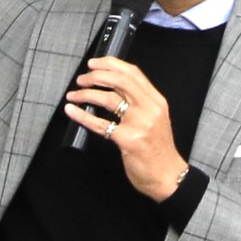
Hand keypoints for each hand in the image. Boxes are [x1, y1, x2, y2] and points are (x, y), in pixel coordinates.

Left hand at [65, 54, 186, 199]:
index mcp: (157, 101)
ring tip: (74, 95)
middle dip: (96, 76)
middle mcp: (149, 109)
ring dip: (86, 94)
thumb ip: (140, 104)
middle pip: (120, 81)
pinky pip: (100, 124)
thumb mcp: (156, 120)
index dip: (111, 64)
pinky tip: (72, 111)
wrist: (168, 176)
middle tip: (81, 79)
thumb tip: (112, 89)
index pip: (133, 73)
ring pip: (108, 99)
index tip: (94, 63)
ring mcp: (139, 124)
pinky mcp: (127, 140)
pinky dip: (82, 116)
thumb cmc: (159, 150)